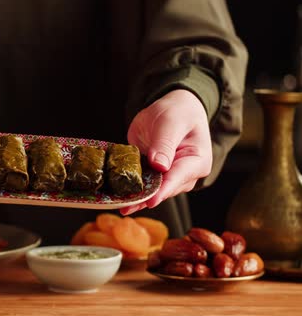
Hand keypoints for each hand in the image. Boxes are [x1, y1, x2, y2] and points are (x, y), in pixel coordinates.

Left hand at [120, 89, 212, 214]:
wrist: (172, 108)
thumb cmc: (177, 112)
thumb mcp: (170, 123)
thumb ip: (165, 144)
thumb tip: (159, 166)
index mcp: (197, 162)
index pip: (178, 178)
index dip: (162, 191)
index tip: (150, 201)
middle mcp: (185, 174)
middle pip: (164, 190)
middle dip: (145, 198)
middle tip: (125, 207)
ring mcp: (169, 177)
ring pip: (153, 192)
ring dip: (136, 199)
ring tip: (119, 206)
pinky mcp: (154, 175)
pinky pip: (143, 186)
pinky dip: (131, 192)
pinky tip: (118, 200)